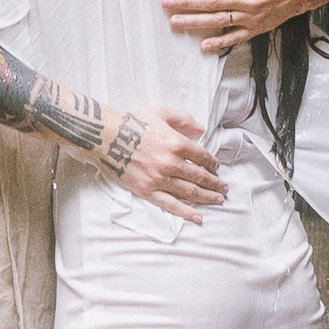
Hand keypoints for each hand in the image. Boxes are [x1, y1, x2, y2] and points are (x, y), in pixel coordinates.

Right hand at [107, 103, 222, 221]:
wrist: (104, 135)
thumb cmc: (131, 121)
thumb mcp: (160, 112)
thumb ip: (183, 119)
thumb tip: (201, 129)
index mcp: (177, 143)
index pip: (203, 156)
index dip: (212, 163)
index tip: (216, 167)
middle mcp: (171, 163)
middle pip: (200, 176)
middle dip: (215, 183)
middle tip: (224, 187)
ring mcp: (159, 178)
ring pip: (190, 192)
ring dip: (207, 197)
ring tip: (218, 200)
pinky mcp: (147, 190)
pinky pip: (170, 204)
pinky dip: (186, 212)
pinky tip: (198, 217)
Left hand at [164, 0, 313, 48]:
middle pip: (213, 1)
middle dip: (188, 2)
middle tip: (166, 2)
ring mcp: (251, 16)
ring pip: (219, 20)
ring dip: (196, 22)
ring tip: (175, 22)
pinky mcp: (255, 28)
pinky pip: (235, 37)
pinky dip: (220, 42)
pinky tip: (203, 45)